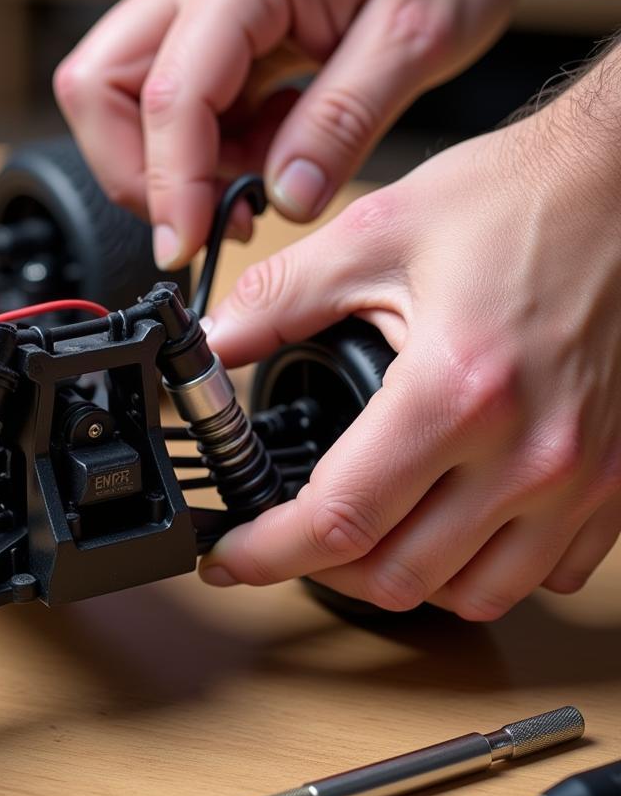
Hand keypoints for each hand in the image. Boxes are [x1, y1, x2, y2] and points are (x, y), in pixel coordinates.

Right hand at [54, 0, 529, 267]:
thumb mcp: (415, 41)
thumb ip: (342, 123)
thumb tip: (285, 197)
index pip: (168, 99)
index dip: (168, 188)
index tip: (188, 247)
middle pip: (99, 90)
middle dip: (139, 173)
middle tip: (207, 215)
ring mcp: (190, 3)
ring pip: (119, 101)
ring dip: (171, 163)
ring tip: (258, 170)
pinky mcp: (202, 30)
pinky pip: (164, 106)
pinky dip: (200, 149)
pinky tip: (266, 145)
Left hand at [198, 62, 620, 620]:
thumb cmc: (522, 200)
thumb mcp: (378, 232)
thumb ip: (281, 297)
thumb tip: (215, 343)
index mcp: (457, 390)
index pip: (340, 520)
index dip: (268, 553)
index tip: (232, 557)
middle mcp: (528, 452)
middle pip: (397, 576)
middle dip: (322, 569)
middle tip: (287, 536)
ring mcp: (581, 477)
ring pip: (472, 596)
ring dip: (402, 578)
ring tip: (365, 536)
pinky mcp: (617, 480)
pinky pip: (545, 575)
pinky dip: (484, 569)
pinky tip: (453, 527)